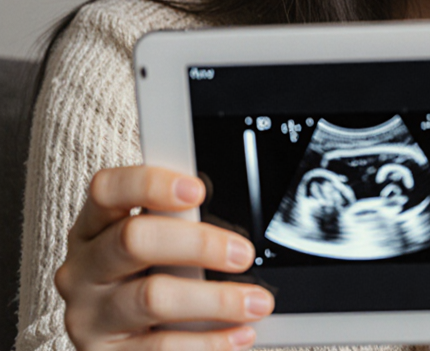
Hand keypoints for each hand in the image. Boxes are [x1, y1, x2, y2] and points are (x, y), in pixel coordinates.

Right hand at [55, 166, 274, 350]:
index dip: (150, 184)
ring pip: (152, 297)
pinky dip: (210, 341)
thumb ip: (178, 230)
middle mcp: (83, 269)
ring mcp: (89, 315)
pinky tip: (240, 334)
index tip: (197, 190)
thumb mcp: (152, 252)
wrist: (116, 350)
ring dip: (216, 299)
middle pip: (133, 240)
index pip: (107, 191)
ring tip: (256, 302)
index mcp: (94, 229)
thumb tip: (232, 230)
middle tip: (242, 254)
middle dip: (197, 243)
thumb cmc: (143, 285)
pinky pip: (161, 347)